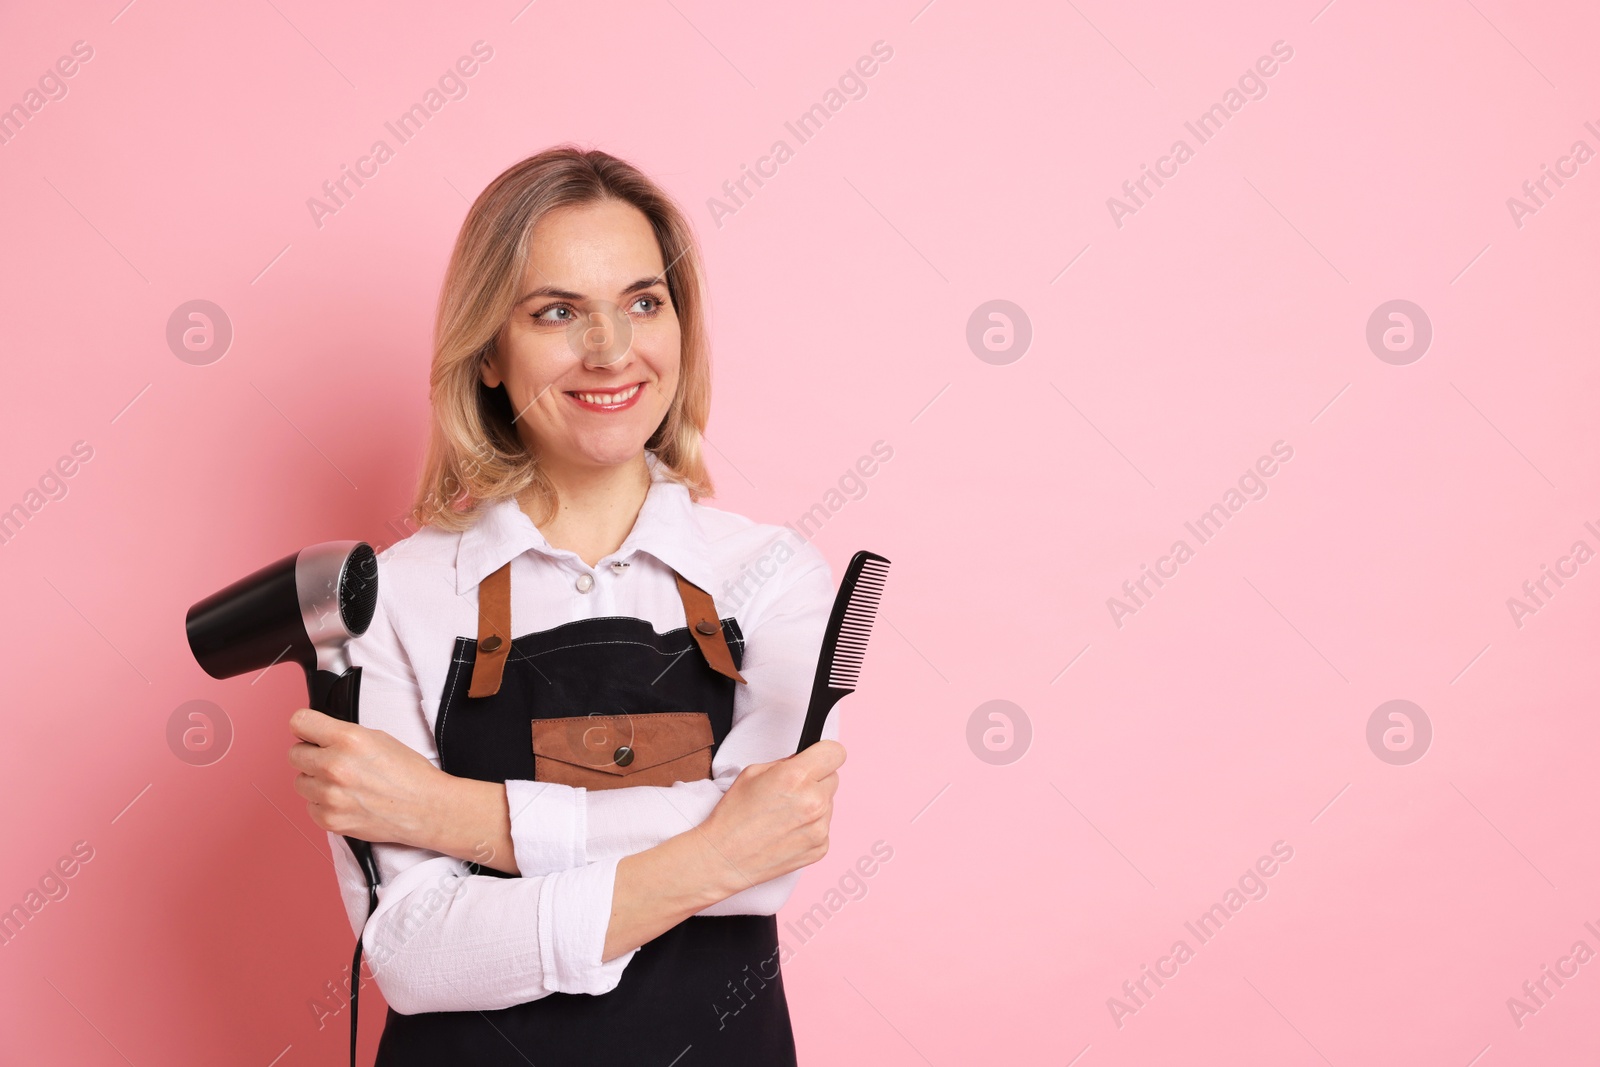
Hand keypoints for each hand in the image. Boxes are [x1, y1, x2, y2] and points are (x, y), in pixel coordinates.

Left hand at [287, 708, 448, 849]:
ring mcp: (330, 795)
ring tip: (343, 784)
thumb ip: (343, 735)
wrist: (426, 809)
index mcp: (349, 739)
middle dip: (311, 755)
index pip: (299, 722)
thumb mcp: (379, 738)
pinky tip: (346, 801)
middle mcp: (335, 766)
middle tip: (331, 761)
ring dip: (316, 781)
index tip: (309, 733)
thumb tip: (318, 737)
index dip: (305, 727)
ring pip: (300, 782)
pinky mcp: (330, 820)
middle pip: (294, 754)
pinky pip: (310, 807)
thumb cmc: (409, 774)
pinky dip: (323, 804)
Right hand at [696, 740, 845, 894]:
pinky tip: (788, 831)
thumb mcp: (753, 773)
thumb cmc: (734, 816)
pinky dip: (811, 827)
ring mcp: (820, 828)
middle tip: (791, 791)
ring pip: (829, 803)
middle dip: (815, 780)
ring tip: (785, 815)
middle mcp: (813, 802)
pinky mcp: (821, 847)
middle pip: (833, 778)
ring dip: (814, 804)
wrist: (725, 858)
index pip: (835, 752)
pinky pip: (825, 827)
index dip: (824, 753)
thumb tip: (805, 761)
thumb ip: (786, 763)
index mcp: (796, 777)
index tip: (817, 758)